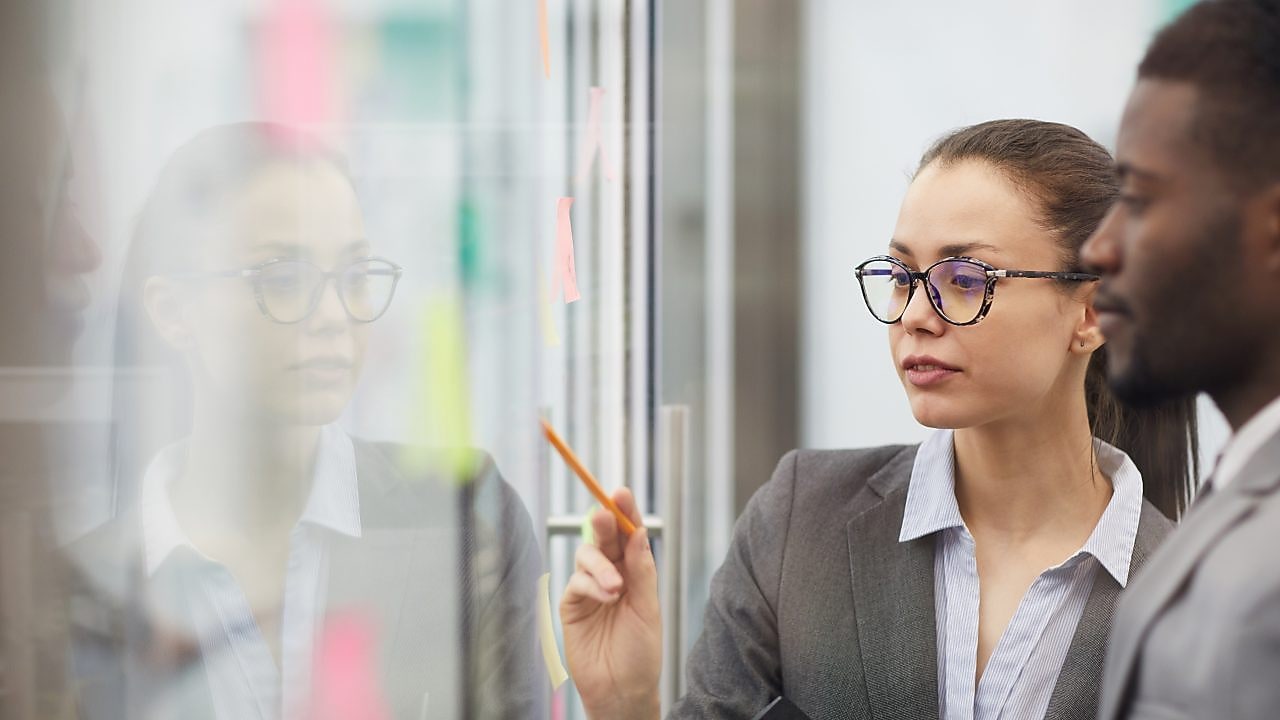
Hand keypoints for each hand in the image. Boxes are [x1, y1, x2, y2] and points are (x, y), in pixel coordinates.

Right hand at [560, 488, 661, 719]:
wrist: (622, 689)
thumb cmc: (641, 653)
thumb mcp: (649, 608)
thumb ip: (642, 570)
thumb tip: (639, 532)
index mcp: (635, 571)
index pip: (629, 534)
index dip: (625, 512)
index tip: (621, 492)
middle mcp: (612, 574)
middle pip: (604, 537)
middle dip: (605, 522)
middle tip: (606, 513)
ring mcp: (590, 588)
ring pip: (587, 555)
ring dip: (601, 564)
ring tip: (616, 588)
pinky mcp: (572, 604)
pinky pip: (576, 581)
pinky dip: (591, 584)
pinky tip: (606, 597)